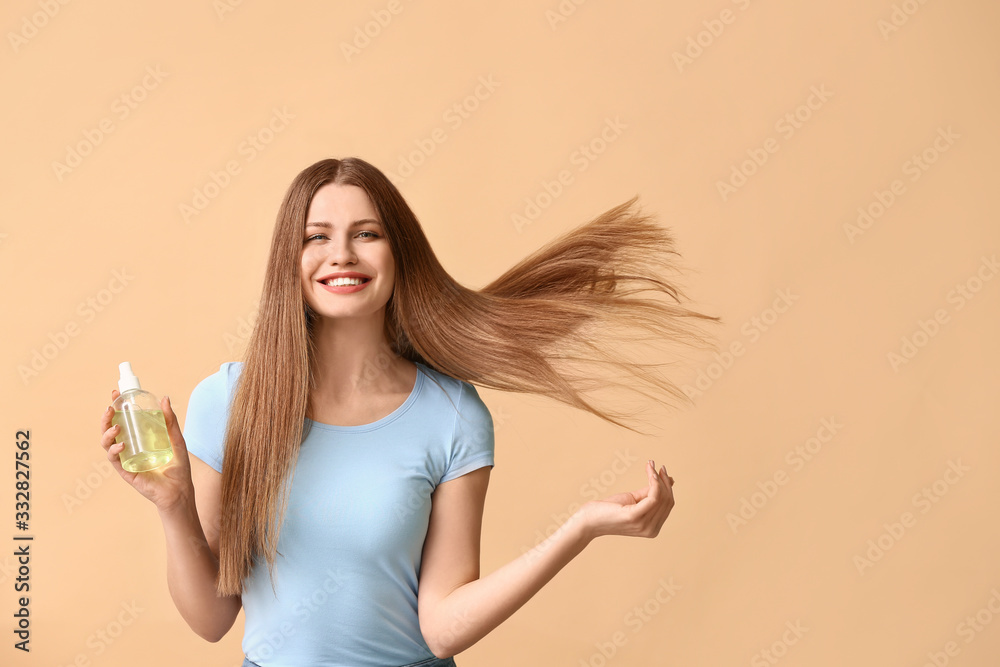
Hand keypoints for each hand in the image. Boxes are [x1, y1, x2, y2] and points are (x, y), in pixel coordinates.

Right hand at [99, 389, 195, 514]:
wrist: (179, 490)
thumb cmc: (178, 467)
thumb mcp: (176, 439)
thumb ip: (170, 421)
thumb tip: (164, 399)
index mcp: (139, 439)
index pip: (124, 421)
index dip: (117, 408)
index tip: (115, 394)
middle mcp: (130, 448)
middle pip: (110, 431)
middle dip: (106, 418)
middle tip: (110, 408)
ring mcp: (126, 460)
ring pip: (107, 444)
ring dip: (107, 433)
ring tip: (116, 427)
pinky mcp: (125, 472)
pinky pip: (114, 460)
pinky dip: (114, 451)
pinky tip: (121, 445)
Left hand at [576, 459, 674, 541]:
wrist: (589, 520)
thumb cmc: (609, 510)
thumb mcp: (634, 500)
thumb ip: (650, 493)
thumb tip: (669, 480)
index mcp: (653, 529)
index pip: (668, 505)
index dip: (668, 487)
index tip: (662, 471)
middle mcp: (651, 530)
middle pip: (667, 501)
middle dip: (664, 481)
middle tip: (658, 466)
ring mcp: (643, 525)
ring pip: (661, 497)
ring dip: (657, 478)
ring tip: (651, 466)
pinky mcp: (634, 516)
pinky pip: (653, 497)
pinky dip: (654, 482)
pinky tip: (650, 472)